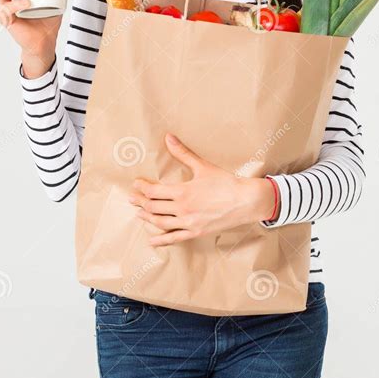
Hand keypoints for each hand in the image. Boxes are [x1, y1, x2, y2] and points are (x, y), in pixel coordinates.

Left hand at [128, 133, 275, 245]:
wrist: (246, 201)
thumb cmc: (226, 182)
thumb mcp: (203, 166)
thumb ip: (183, 153)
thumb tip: (168, 137)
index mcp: (182, 191)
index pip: (153, 191)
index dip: (142, 188)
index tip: (137, 184)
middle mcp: (182, 208)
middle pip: (153, 207)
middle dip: (140, 202)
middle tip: (132, 198)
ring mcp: (188, 222)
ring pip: (160, 222)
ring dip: (146, 218)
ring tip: (138, 213)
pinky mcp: (196, 232)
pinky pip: (174, 238)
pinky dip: (161, 240)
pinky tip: (152, 240)